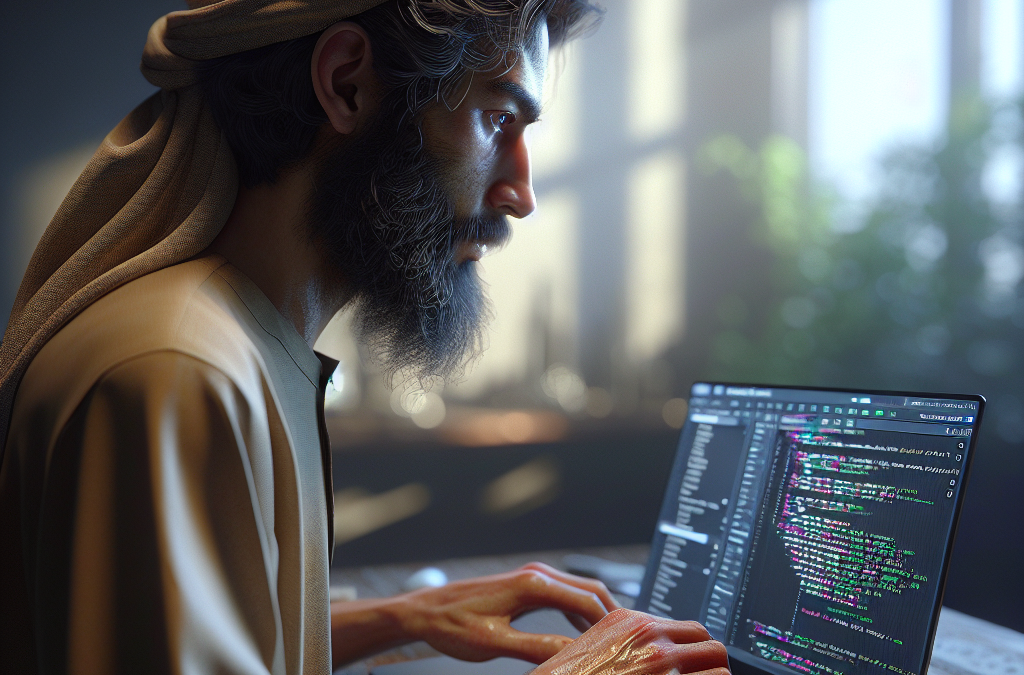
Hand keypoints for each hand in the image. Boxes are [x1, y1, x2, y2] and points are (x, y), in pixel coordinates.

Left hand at [399, 562, 618, 662]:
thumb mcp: (495, 643)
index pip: (587, 602)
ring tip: (612, 643)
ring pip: (580, 592)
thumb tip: (573, 655)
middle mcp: (537, 574)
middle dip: (613, 616)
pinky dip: (581, 613)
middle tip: (629, 644)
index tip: (624, 647)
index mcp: (532, 584)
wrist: (426, 611)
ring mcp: (533, 577)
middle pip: (591, 591)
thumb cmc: (453, 626)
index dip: (610, 625)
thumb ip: (537, 648)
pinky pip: (566, 596)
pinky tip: (585, 636)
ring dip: (598, 615)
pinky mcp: (527, 586)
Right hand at [534, 609, 729, 674]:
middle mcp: (650, 639)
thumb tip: (661, 648)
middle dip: (712, 665)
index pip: (691, 629)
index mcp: (632, 622)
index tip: (699, 663)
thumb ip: (631, 641)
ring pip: (720, 669)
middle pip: (711, 645)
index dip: (698, 651)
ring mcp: (661, 666)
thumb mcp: (597, 647)